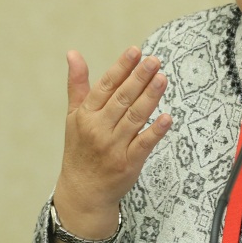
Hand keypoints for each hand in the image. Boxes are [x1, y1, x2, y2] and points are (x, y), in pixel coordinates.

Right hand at [53, 47, 171, 241]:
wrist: (83, 191)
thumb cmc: (80, 148)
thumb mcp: (73, 116)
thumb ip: (77, 84)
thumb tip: (73, 53)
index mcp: (86, 115)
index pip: (106, 86)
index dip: (121, 68)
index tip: (135, 51)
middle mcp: (98, 129)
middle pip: (122, 99)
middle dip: (139, 78)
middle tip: (154, 60)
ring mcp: (114, 147)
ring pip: (135, 117)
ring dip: (150, 97)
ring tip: (163, 79)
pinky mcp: (129, 163)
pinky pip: (144, 144)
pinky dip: (155, 131)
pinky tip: (168, 117)